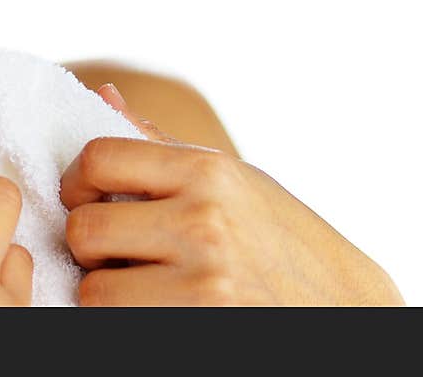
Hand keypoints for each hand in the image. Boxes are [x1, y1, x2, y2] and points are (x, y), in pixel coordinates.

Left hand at [59, 83, 404, 305]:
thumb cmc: (276, 234)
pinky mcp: (200, 328)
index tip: (85, 196)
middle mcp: (204, 223)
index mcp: (206, 172)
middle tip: (108, 248)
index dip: (76, 180)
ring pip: (95, 291)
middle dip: (86, 242)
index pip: (97, 159)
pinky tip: (151, 305)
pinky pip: (121, 326)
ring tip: (131, 282)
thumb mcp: (228, 176)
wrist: (346, 307)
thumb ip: (157, 143)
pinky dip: (124, 319)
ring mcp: (204, 283)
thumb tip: (103, 93)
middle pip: (85, 228)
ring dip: (102, 290)